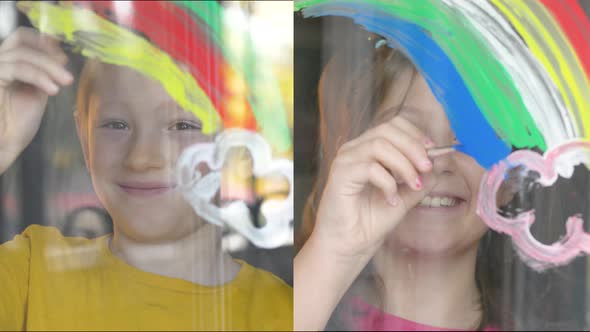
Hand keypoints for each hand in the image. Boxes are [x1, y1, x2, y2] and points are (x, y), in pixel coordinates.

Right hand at [0, 27, 72, 173]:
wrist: (4, 144)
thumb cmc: (17, 123)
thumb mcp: (38, 92)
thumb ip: (45, 73)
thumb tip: (60, 57)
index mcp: (7, 62)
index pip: (21, 37)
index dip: (44, 42)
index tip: (63, 56)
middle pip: (22, 41)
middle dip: (49, 55)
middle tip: (67, 74)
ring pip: (23, 54)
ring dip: (49, 67)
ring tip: (64, 83)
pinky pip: (17, 68)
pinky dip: (38, 76)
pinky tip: (52, 89)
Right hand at [312, 115, 437, 261]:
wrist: (349, 246)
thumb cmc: (370, 221)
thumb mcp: (405, 197)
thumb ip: (421, 179)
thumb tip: (442, 161)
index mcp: (367, 149)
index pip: (392, 126)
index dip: (415, 135)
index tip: (432, 153)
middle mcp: (354, 150)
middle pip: (387, 129)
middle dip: (413, 147)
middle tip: (427, 169)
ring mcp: (345, 160)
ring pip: (379, 145)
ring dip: (403, 164)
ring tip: (412, 185)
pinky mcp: (340, 175)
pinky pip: (370, 167)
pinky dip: (388, 183)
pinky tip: (391, 200)